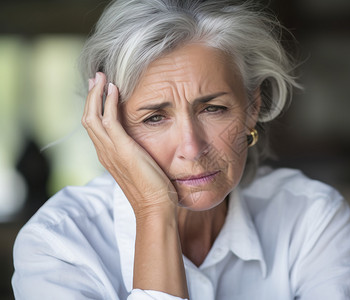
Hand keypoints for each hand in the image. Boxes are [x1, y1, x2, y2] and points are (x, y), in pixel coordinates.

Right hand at [82, 73, 177, 218]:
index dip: (95, 107)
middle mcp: (105, 153)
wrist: (155, 208)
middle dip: (92, 96)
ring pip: (93, 116)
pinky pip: (109, 119)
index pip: (95, 127)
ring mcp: (111, 151)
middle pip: (88, 118)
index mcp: (109, 157)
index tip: (101, 91)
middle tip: (96, 78)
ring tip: (101, 77)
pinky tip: (113, 88)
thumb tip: (143, 148)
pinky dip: (109, 102)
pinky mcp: (122, 149)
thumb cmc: (153, 191)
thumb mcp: (141, 168)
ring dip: (96, 94)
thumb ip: (136, 156)